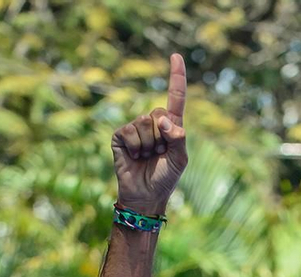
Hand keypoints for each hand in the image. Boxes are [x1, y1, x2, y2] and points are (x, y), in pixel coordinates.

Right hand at [111, 53, 187, 216]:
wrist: (145, 197)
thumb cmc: (164, 178)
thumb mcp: (180, 159)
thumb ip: (178, 138)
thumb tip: (163, 119)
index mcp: (171, 126)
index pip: (175, 98)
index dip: (176, 77)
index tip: (175, 56)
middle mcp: (153, 124)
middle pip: (157, 113)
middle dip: (160, 136)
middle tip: (157, 154)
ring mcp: (135, 129)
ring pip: (143, 122)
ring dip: (147, 144)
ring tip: (145, 157)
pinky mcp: (120, 136)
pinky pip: (129, 131)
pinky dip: (134, 147)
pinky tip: (134, 157)